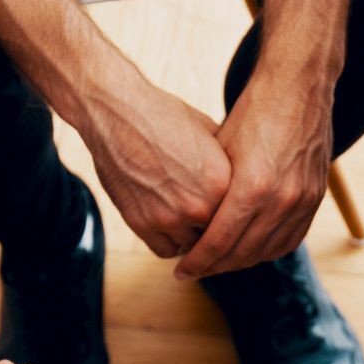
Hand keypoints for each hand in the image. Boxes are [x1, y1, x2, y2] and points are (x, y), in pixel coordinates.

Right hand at [83, 79, 232, 259]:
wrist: (119, 114)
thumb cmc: (165, 117)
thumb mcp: (210, 134)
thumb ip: (228, 165)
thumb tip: (244, 180)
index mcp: (222, 183)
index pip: (240, 216)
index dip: (236, 214)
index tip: (233, 213)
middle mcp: (197, 206)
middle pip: (217, 235)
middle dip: (214, 227)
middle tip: (211, 220)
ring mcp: (167, 218)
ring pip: (191, 247)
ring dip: (192, 236)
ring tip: (189, 220)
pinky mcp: (141, 224)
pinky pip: (164, 250)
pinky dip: (170, 242)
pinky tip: (171, 226)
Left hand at [173, 78, 330, 279]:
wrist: (298, 87)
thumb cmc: (251, 112)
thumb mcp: (219, 152)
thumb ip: (210, 192)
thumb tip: (189, 223)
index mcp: (253, 187)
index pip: (219, 243)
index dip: (197, 261)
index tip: (180, 271)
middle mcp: (282, 200)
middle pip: (242, 253)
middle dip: (214, 266)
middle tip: (194, 269)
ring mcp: (303, 201)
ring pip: (267, 251)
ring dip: (240, 261)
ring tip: (219, 261)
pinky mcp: (315, 197)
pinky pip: (291, 239)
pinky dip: (268, 249)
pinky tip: (250, 249)